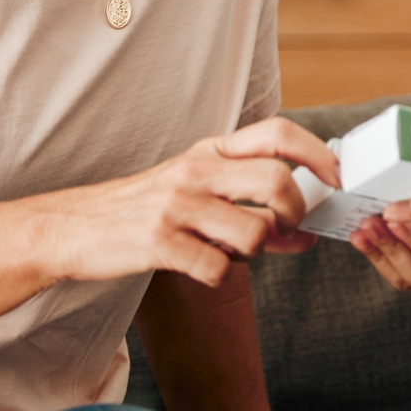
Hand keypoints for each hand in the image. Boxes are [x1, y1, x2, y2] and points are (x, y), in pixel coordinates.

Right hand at [25, 117, 340, 287]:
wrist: (73, 228)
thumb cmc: (145, 210)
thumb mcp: (198, 194)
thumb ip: (250, 208)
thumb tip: (306, 234)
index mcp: (210, 150)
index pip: (279, 134)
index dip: (317, 153)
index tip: (337, 178)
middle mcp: (197, 170)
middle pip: (278, 181)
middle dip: (295, 213)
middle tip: (287, 230)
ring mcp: (177, 205)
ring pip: (255, 232)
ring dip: (256, 252)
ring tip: (231, 252)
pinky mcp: (158, 242)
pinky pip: (218, 268)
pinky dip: (220, 276)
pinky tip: (201, 268)